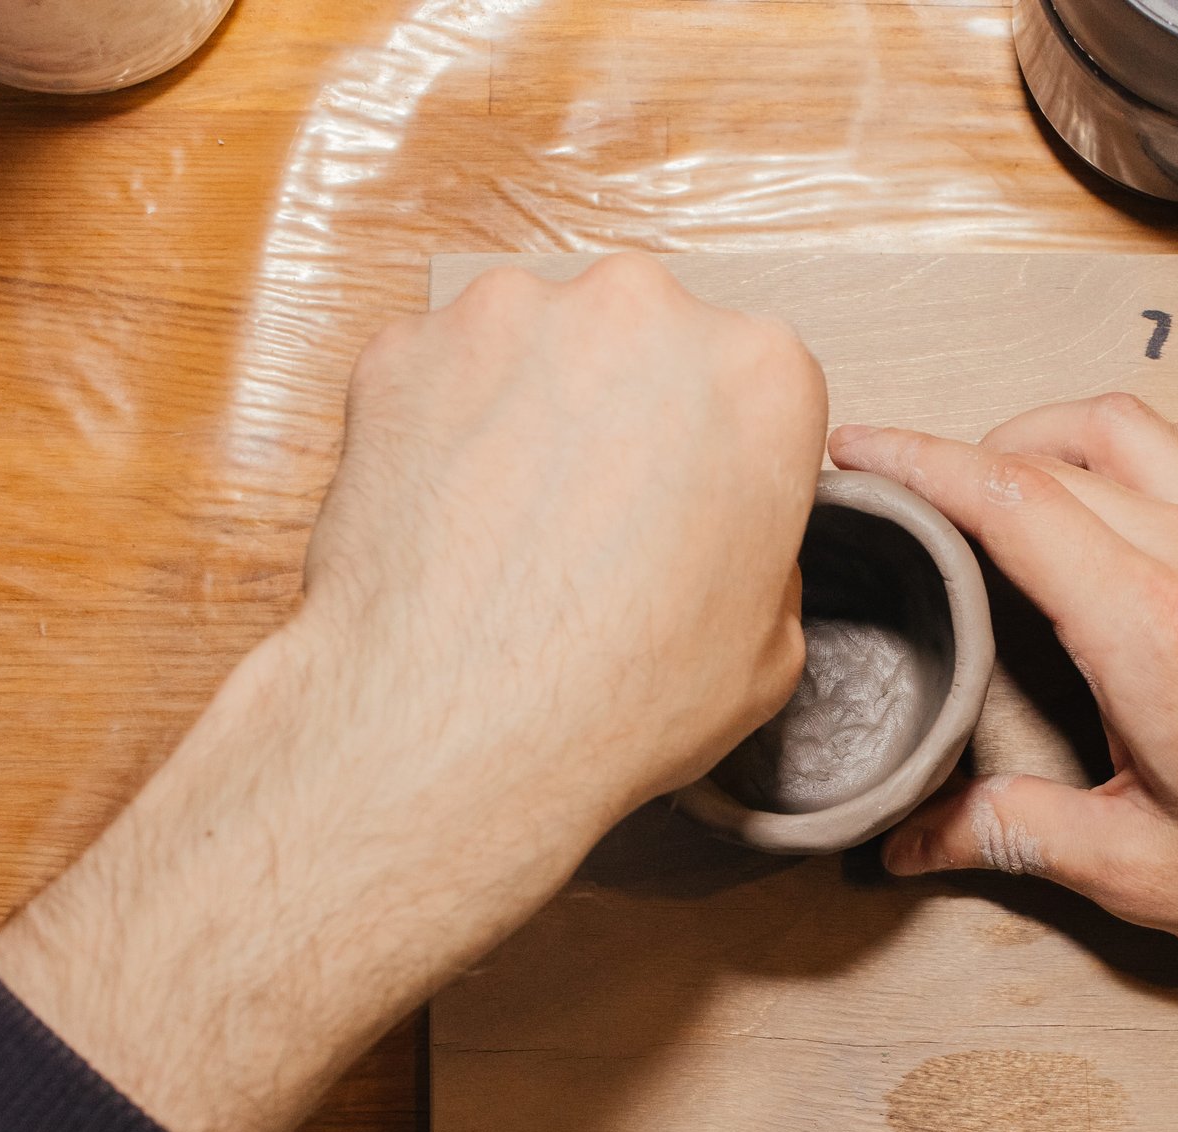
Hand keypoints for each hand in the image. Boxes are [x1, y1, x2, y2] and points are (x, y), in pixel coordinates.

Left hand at [0, 257, 824, 1131]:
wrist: (426, 756)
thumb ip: (763, 581)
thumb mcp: (755, 673)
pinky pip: (450, 383)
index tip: (692, 530)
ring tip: (517, 557)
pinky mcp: (403, 360)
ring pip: (547, 358)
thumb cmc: (594, 732)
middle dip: (635, 439)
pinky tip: (452, 540)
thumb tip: (734, 563)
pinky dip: (448, 442)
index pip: (774, 396)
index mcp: (763, 394)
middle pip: (658, 356)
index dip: (729, 478)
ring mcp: (512, 329)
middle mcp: (641, 329)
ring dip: (539, 433)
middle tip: (605, 549)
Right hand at [831, 397, 1177, 1131]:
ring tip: (999, 483)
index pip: (1008, 498)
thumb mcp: (1143, 872)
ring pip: (1135, 428)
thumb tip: (916, 840)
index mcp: (1153, 627)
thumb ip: (1017, 837)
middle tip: (898, 487)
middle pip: (1057, 450)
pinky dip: (1163, 442)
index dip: (914, 463)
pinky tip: (1141, 486)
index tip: (852, 453)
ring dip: (1052, 435)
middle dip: (961, 454)